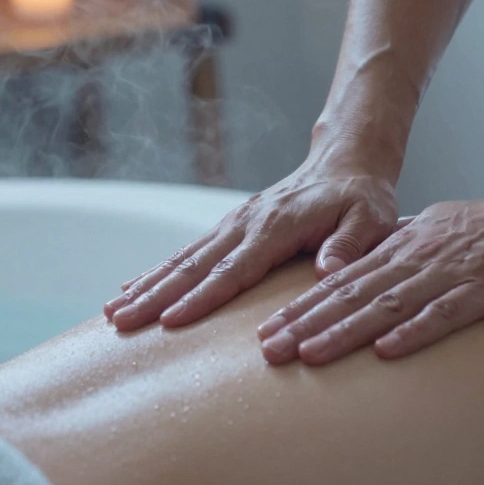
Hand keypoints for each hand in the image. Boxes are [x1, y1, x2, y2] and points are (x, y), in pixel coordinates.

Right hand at [103, 156, 397, 331]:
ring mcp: (233, 224)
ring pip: (182, 259)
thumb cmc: (362, 198)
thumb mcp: (371, 219)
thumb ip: (350, 245)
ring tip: (112, 312)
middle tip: (120, 321)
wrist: (346, 163)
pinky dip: (157, 272)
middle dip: (155, 295)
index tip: (171, 321)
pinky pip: (188, 252)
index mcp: (276, 226)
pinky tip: (133, 289)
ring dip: (146, 285)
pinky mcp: (230, 228)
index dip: (202, 297)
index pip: (233, 269)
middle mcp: (245, 223)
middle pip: (194, 265)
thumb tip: (327, 273)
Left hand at [255, 179, 483, 364]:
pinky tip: (386, 352)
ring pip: (386, 305)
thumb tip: (366, 268)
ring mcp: (448, 273)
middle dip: (305, 323)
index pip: (341, 280)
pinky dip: (413, 332)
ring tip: (307, 355)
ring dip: (344, 331)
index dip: (302, 306)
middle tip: (266, 350)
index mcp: (403, 247)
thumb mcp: (436, 231)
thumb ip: (400, 249)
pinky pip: (444, 313)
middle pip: (350, 294)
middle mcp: (416, 258)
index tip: (266, 329)